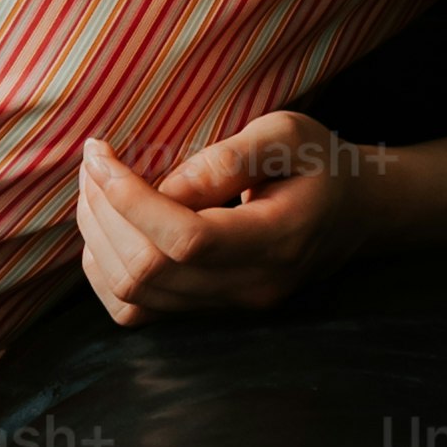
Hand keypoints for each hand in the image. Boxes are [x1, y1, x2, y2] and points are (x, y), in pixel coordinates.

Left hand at [76, 111, 383, 324]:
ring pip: (132, 294)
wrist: (353, 213)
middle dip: (103, 211)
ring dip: (97, 236)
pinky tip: (106, 227)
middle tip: (94, 161)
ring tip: (95, 186)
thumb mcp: (287, 135)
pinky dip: (104, 270)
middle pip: (148, 271)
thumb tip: (164, 186)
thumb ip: (229, 158)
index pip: (186, 240)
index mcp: (277, 241)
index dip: (129, 198)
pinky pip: (134, 311)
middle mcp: (250, 287)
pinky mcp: (206, 310)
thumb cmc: (319, 164)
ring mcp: (227, 307)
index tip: (100, 152)